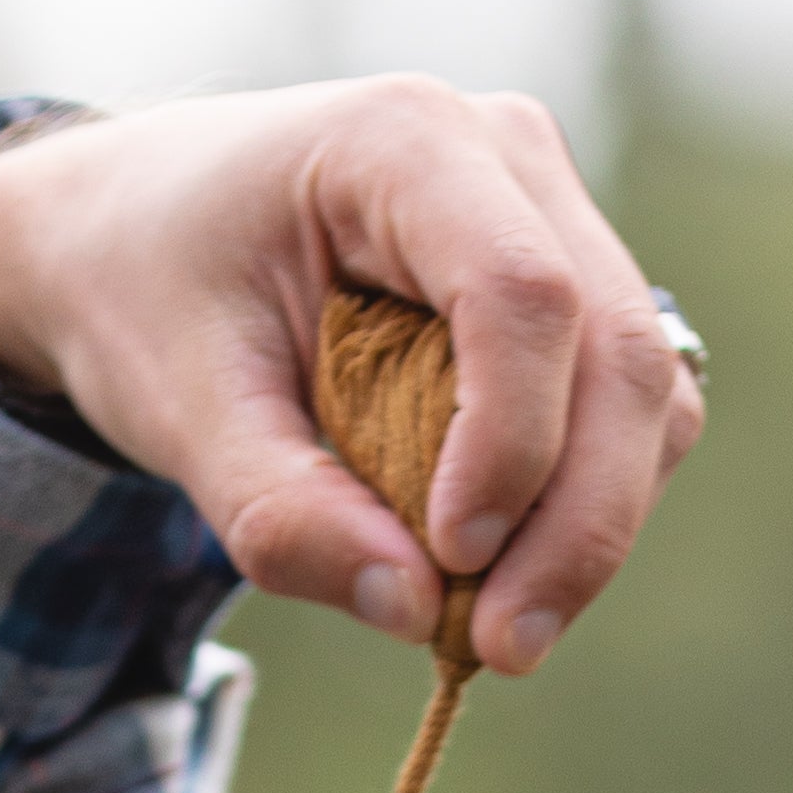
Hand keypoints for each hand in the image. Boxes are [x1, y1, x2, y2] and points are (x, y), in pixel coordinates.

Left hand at [0, 83, 702, 680]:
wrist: (142, 233)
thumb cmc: (153, 294)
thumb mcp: (180, 408)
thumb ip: (283, 512)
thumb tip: (416, 613)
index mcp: (403, 141)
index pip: (522, 295)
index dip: (512, 446)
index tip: (452, 566)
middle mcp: (507, 157)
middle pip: (619, 352)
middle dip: (578, 523)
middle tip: (500, 652)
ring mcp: (553, 219)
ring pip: (650, 391)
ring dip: (589, 529)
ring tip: (493, 631)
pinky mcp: (570, 294)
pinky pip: (626, 415)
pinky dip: (581, 511)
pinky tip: (503, 578)